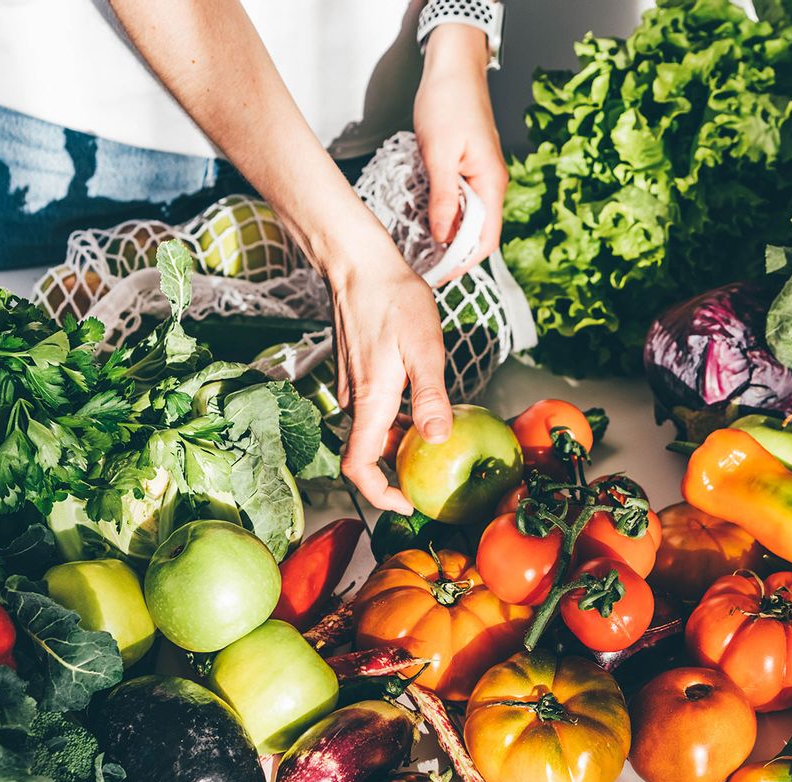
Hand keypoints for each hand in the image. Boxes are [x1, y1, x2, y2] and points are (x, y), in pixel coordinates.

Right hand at [330, 236, 452, 512]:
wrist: (361, 266)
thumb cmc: (393, 301)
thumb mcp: (424, 348)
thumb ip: (430, 397)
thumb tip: (436, 439)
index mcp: (370, 402)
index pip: (358, 467)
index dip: (379, 494)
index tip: (406, 505)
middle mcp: (356, 401)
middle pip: (370, 454)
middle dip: (399, 471)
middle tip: (436, 474)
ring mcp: (353, 388)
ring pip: (374, 432)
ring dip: (401, 443)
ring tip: (438, 439)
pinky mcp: (357, 375)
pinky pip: (375, 412)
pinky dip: (397, 420)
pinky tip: (424, 406)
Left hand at [415, 24, 507, 279]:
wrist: (452, 66)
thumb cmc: (448, 101)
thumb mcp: (439, 153)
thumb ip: (443, 198)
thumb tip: (443, 236)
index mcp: (491, 183)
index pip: (485, 240)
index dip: (462, 262)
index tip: (437, 274)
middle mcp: (490, 184)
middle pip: (477, 234)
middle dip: (452, 254)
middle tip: (422, 266)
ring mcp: (479, 177)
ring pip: (467, 219)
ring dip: (446, 236)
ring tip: (418, 249)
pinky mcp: (467, 169)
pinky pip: (459, 202)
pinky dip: (442, 215)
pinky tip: (422, 219)